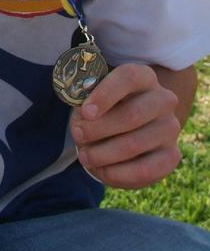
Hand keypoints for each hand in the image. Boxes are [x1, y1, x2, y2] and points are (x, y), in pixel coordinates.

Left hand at [70, 64, 181, 188]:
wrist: (124, 132)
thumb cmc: (104, 110)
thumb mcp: (92, 101)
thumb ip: (86, 104)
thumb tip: (84, 118)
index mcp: (143, 77)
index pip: (129, 78)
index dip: (105, 95)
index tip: (85, 112)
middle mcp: (163, 100)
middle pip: (132, 114)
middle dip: (98, 129)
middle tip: (78, 135)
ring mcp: (170, 128)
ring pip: (135, 144)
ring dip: (103, 153)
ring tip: (84, 155)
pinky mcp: (171, 156)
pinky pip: (145, 169)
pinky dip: (117, 173)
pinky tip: (101, 170)